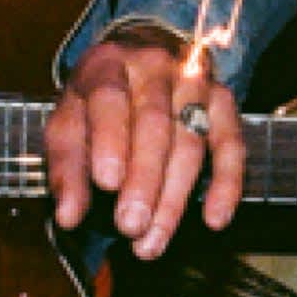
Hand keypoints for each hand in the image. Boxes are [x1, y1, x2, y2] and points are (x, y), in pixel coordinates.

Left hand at [43, 31, 243, 258]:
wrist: (140, 54)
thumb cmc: (97, 101)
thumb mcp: (69, 122)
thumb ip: (66, 168)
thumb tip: (67, 217)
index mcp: (107, 63)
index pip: (109, 98)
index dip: (109, 140)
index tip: (107, 183)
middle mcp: (153, 65)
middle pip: (154, 124)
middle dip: (143, 180)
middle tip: (130, 226)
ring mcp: (193, 80)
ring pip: (190, 140)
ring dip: (173, 197)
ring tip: (151, 242)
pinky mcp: (222, 100)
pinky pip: (230, 144)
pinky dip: (226, 183)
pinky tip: (214, 219)